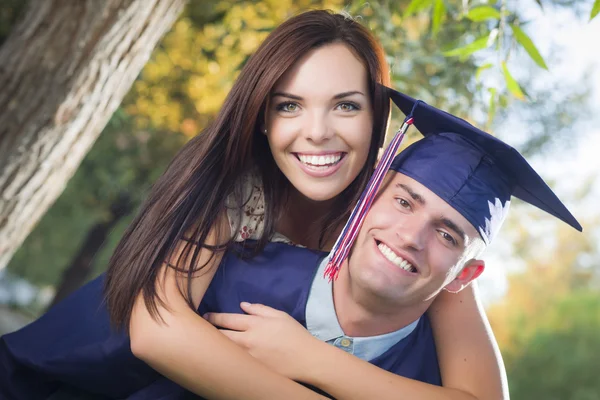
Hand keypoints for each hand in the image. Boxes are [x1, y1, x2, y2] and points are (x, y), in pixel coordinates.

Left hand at [204, 302, 322, 380]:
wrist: (307, 360)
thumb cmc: (294, 334)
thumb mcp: (280, 315)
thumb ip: (260, 309)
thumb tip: (243, 305)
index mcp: (254, 324)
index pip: (227, 319)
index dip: (214, 317)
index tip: (206, 316)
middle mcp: (247, 341)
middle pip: (220, 336)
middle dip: (210, 331)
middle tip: (203, 330)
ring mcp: (247, 358)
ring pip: (224, 350)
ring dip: (216, 345)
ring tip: (209, 343)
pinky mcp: (251, 370)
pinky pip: (233, 363)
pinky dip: (226, 358)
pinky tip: (222, 357)